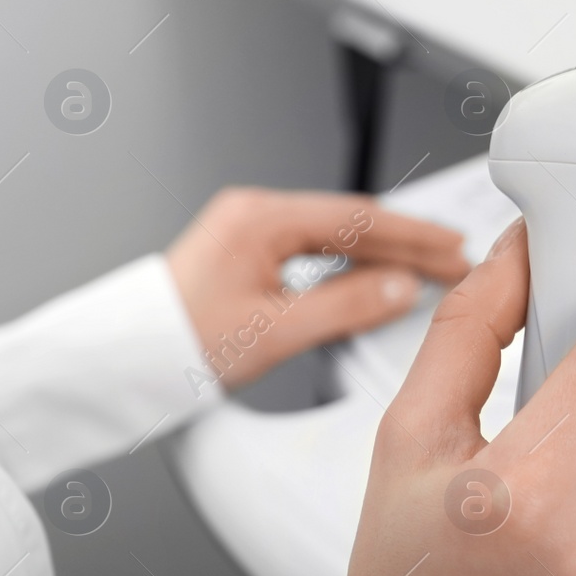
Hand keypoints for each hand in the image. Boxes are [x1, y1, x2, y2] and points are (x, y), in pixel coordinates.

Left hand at [166, 187, 469, 388]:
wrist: (121, 360)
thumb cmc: (177, 343)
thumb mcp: (275, 331)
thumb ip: (347, 307)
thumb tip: (402, 289)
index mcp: (260, 219)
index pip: (358, 218)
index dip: (414, 234)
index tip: (453, 246)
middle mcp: (254, 215)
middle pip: (351, 221)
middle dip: (407, 241)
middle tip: (454, 258)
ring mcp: (248, 231)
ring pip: (334, 235)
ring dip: (383, 252)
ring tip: (426, 268)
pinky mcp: (245, 253)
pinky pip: (313, 249)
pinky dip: (351, 262)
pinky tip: (375, 277)